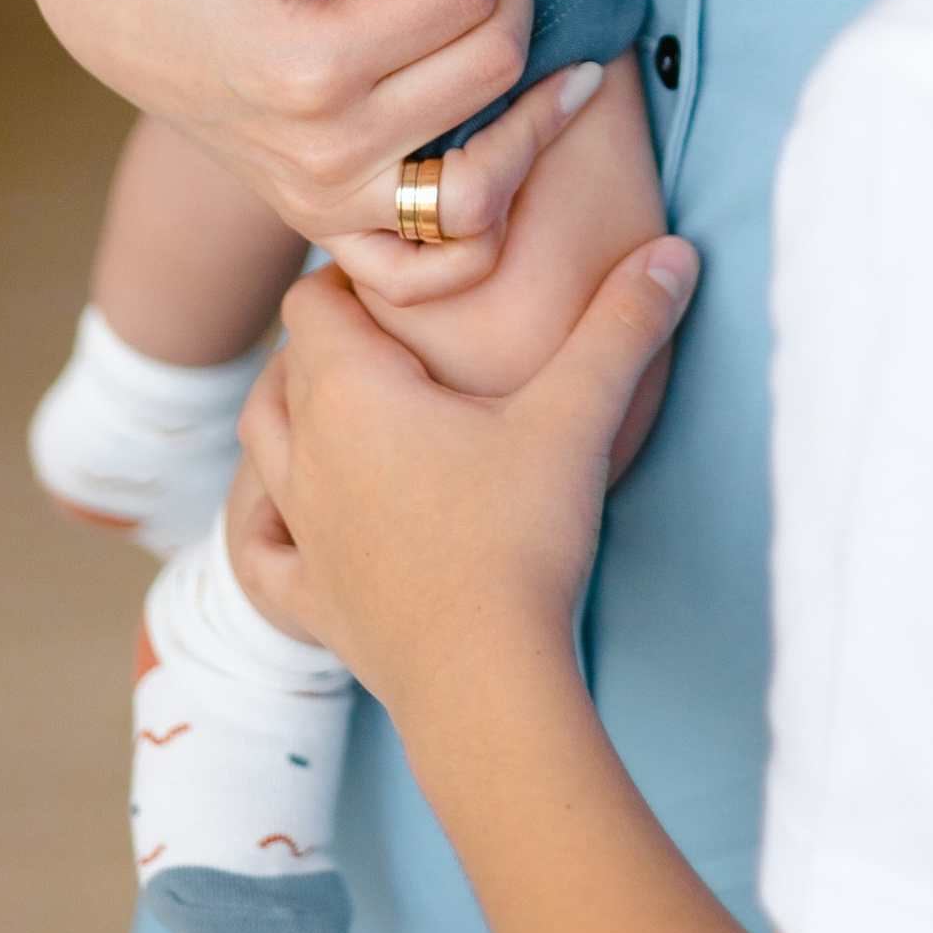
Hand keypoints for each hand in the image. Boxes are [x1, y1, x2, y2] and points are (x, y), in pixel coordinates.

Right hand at [21, 0, 595, 295]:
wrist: (107, 2)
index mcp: (307, 62)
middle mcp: (320, 151)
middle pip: (487, 68)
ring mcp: (322, 204)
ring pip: (481, 193)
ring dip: (539, 124)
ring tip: (572, 57)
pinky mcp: (323, 228)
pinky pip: (431, 268)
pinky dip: (485, 223)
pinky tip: (518, 147)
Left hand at [239, 242, 698, 705]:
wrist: (484, 681)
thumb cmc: (520, 540)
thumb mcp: (577, 418)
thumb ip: (622, 327)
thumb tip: (673, 251)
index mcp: (352, 392)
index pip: (312, 299)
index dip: (351, 278)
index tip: (407, 282)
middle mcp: (308, 453)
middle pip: (287, 365)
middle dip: (329, 337)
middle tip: (395, 332)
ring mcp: (303, 531)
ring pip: (261, 446)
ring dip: (287, 411)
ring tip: (335, 400)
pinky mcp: (313, 600)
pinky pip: (259, 554)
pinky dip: (262, 525)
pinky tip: (285, 518)